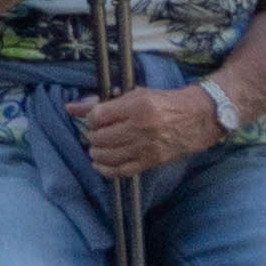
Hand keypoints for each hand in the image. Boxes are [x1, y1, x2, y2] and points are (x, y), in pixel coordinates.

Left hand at [74, 83, 223, 178]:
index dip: (91, 118)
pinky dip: (106, 169)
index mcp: (136, 106)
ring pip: (109, 155)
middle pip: (101, 137)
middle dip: (93, 136)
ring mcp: (146, 147)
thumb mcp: (134, 94)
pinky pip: (122, 170)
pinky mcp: (151, 162)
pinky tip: (100, 164)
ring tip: (96, 148)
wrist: (195, 119)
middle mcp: (140, 128)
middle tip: (95, 134)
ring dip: (96, 152)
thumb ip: (103, 101)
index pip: (99, 116)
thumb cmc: (162, 102)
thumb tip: (71, 108)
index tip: (94, 119)